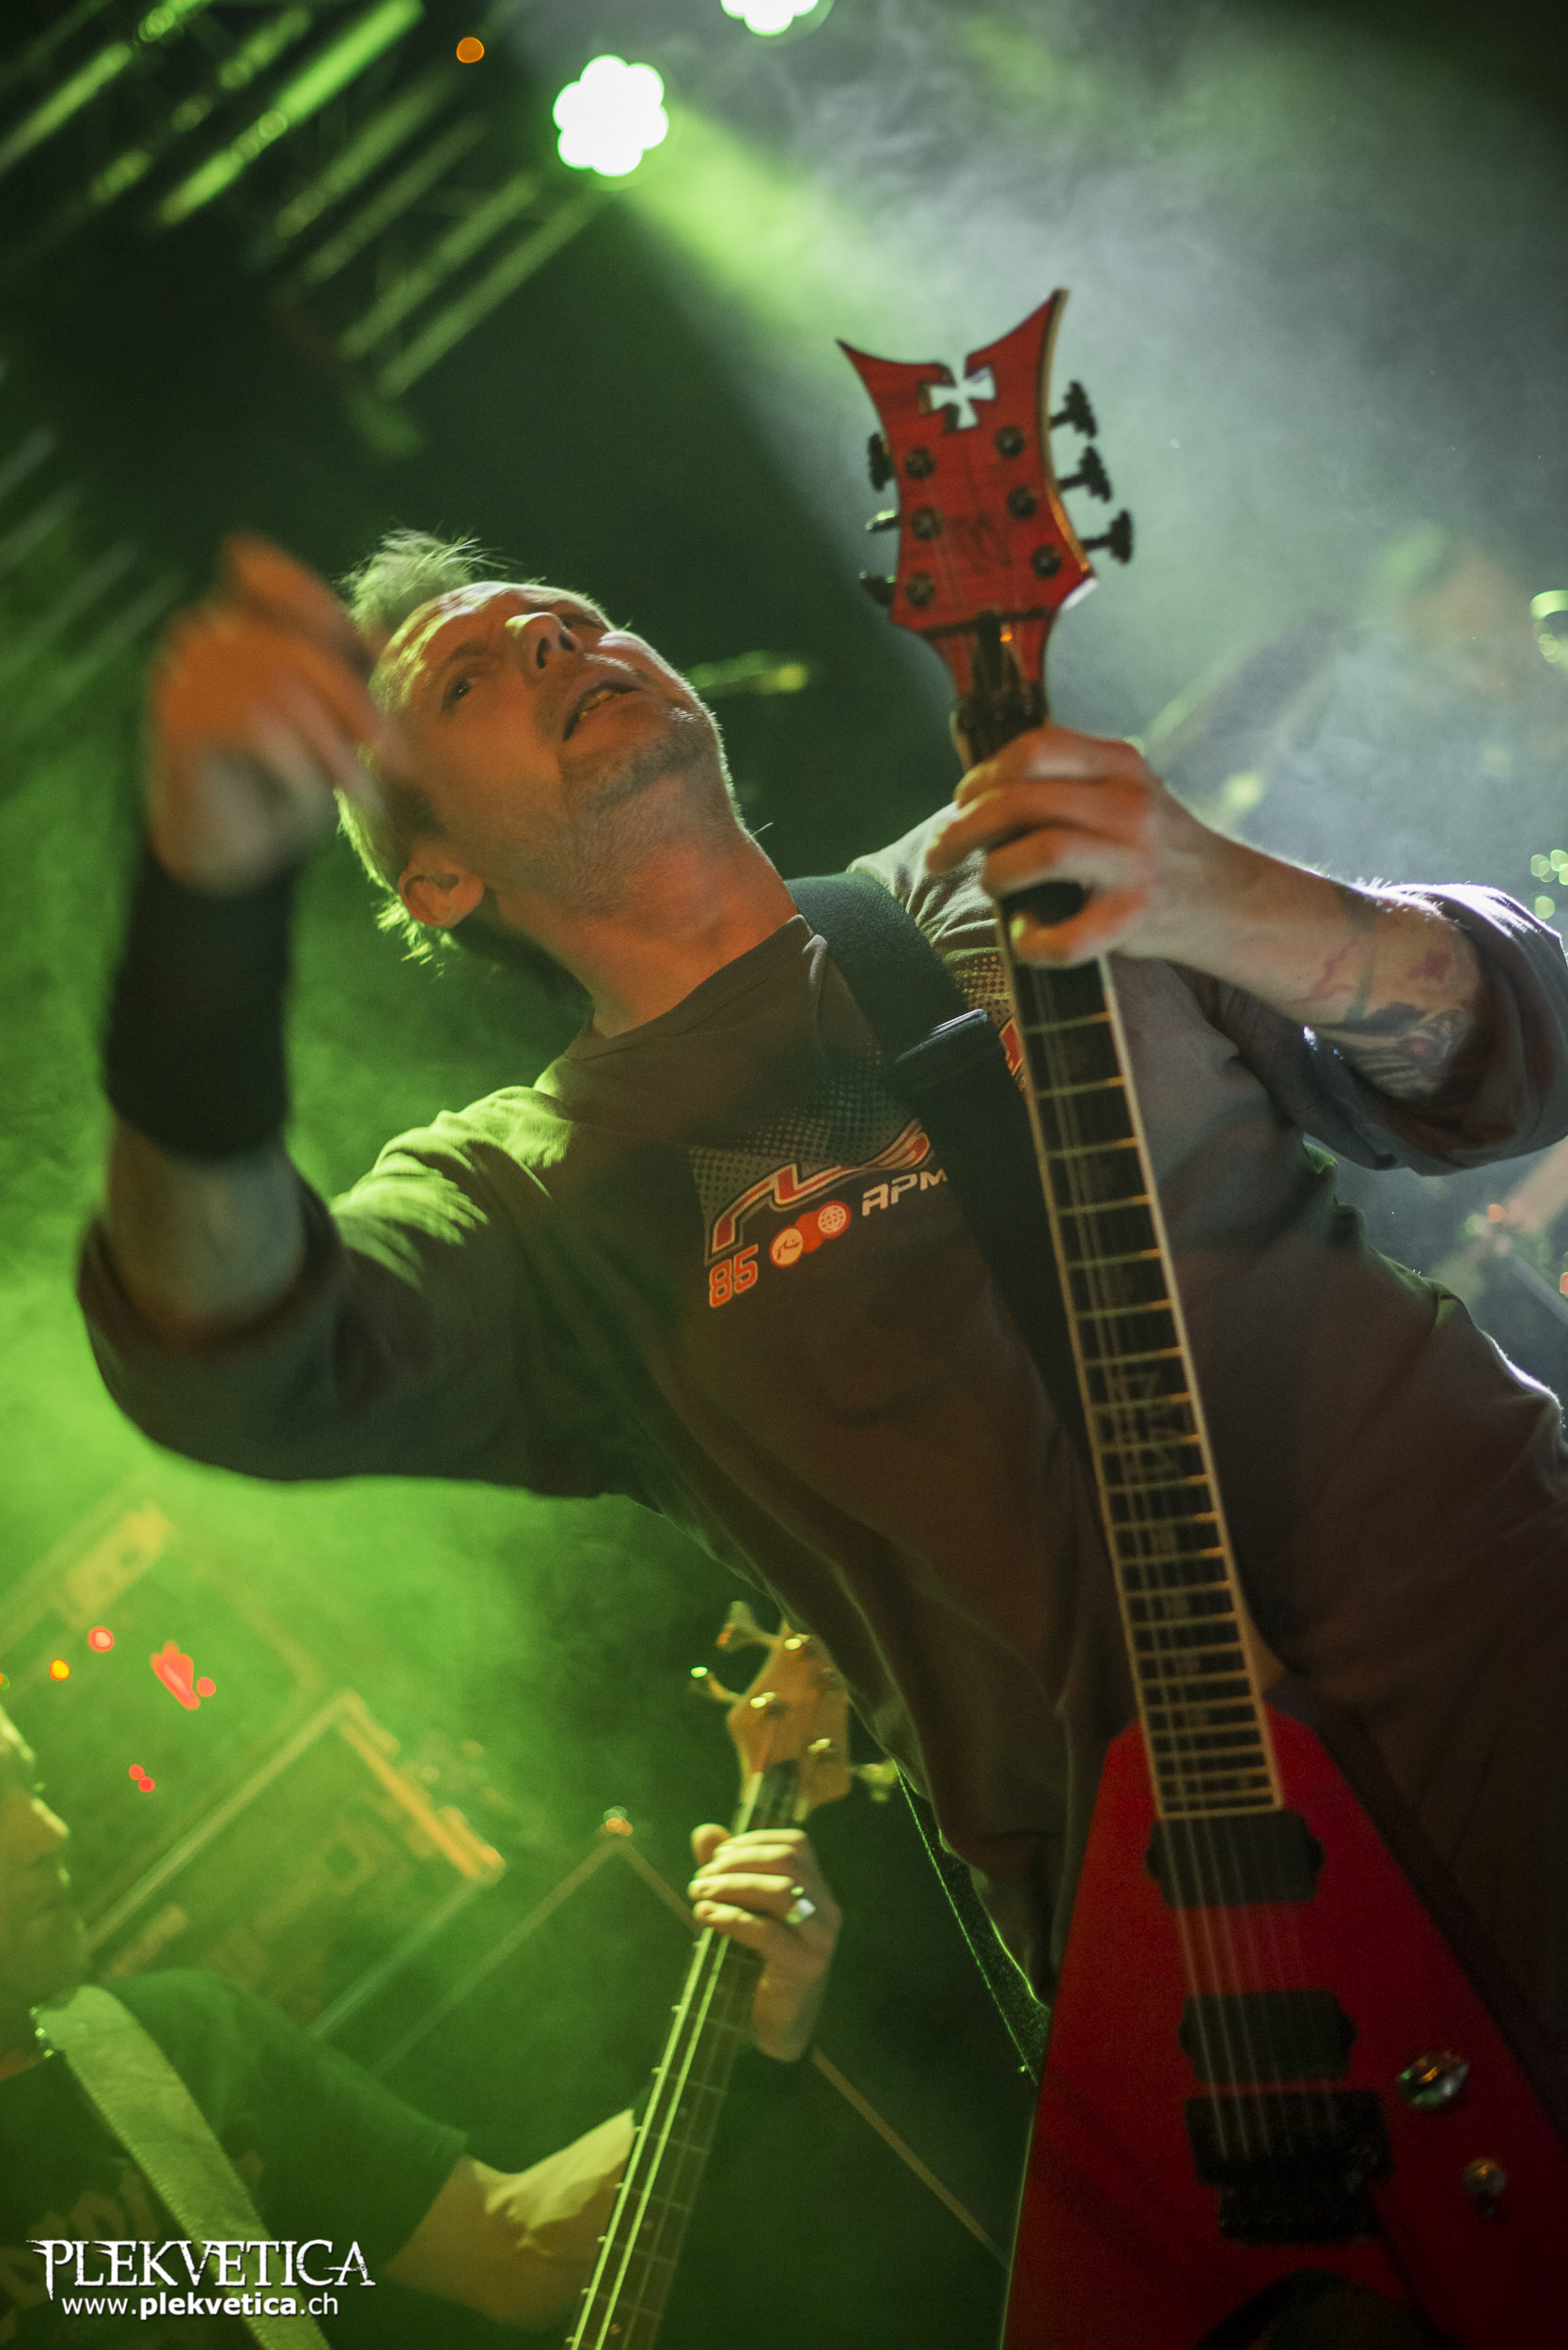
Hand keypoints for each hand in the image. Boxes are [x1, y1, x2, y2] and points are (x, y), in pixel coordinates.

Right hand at [147, 534, 404, 893]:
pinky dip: (299, 768)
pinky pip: (258, 727)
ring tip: (361, 792)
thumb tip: (376, 632)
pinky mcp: (178, 722)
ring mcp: (181, 676)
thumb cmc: (281, 784)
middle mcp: (199, 638)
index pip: (269, 579)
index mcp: (232, 623)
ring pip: (284, 690)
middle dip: (358, 706)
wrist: (227, 856)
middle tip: (396, 759)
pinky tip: (312, 796)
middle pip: (298, 647)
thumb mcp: (328, 722)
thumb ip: (345, 672)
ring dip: (335, 749)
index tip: (369, 654)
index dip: (319, 606)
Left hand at [687, 1824, 839, 2061]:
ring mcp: (821, 1939)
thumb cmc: (757, 1964)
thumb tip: (703, 1831)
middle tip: (700, 1880)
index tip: (715, 1857)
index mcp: (818, 1890)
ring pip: (781, 1892)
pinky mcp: (805, 1967)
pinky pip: (768, 1933)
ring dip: (731, 1887)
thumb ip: (726, 1871)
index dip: (753, 1841)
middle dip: (737, 1863)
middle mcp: (827, 1909)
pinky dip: (732, 1919)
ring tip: (698, 1896)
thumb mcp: (740, 1910)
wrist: (776, 2025)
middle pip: (788, 1862)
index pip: (795, 1844)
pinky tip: (705, 1918)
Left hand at [924, 723, 1248, 968]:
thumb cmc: (1157, 850)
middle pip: (1022, 800)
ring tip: (991, 885)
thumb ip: (1069, 782)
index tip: (962, 801)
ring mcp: (1134, 862)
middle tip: (941, 855)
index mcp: (1121, 766)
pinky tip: (1024, 941)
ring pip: (1041, 851)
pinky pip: (1066, 936)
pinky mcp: (1134, 919)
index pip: (1035, 748)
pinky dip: (1031, 943)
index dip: (984, 775)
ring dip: (995, 872)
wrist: (1231, 901)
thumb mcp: (1126, 792)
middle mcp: (1129, 806)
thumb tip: (979, 793)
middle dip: (964, 828)